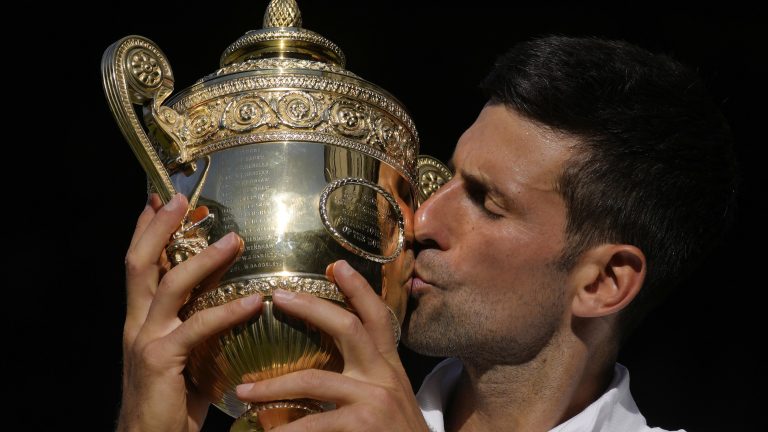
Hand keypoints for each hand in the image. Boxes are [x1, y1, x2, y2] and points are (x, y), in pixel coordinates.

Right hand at [117, 193, 262, 431]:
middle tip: (179, 199)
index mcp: (140, 319)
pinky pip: (199, 327)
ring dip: (204, 259)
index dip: (146, 230)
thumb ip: (197, 326)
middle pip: (141, 263)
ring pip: (171, 286)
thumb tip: (235, 300)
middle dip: (159, 228)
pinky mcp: (162, 360)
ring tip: (235, 239)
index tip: (159, 199)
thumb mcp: (183, 355)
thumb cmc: (172, 401)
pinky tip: (257, 301)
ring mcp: (146, 340)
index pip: (140, 265)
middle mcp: (137, 323)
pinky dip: (229, 311)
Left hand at [235, 260, 428, 430]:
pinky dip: (285, 431)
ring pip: (314, 379)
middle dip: (311, 308)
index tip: (336, 264)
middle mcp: (384, 375)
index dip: (358, 288)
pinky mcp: (364, 426)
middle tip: (280, 296)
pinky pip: (313, 425)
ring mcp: (374, 399)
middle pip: (348, 327)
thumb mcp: (390, 396)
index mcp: (388, 365)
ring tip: (243, 391)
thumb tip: (326, 366)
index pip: (377, 316)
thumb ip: (366, 376)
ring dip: (272, 385)